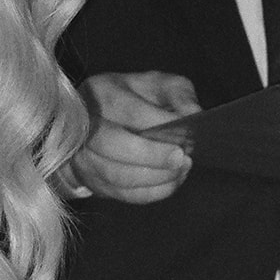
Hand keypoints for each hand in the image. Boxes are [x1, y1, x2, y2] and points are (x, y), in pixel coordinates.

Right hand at [61, 71, 200, 203]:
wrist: (98, 120)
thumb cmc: (135, 100)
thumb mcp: (158, 85)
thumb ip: (178, 94)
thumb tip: (193, 115)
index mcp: (103, 94)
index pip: (128, 110)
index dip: (158, 122)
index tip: (186, 132)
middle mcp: (87, 125)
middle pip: (113, 145)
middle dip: (152, 155)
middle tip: (181, 158)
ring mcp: (86, 156)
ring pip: (117, 175)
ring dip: (155, 177)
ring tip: (180, 170)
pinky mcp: (94, 181)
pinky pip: (124, 194)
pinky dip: (152, 192)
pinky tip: (171, 182)